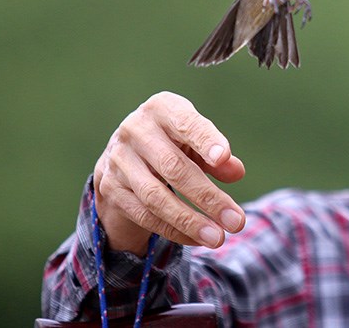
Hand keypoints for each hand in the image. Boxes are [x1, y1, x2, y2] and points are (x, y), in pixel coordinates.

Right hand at [93, 91, 245, 254]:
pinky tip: (198, 240)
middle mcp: (135, 131)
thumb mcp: (196, 140)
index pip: (186, 123)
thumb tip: (236, 172)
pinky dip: (174, 230)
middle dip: (208, 197)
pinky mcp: (111, 188)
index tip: (224, 157)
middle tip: (237, 221)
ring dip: (190, 221)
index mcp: (162, 109)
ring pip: (155, 197)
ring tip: (219, 238)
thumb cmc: (173, 140)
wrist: (124, 152)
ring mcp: (119, 161)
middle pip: (173, 167)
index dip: (205, 140)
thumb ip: (216, 156)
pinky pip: (145, 215)